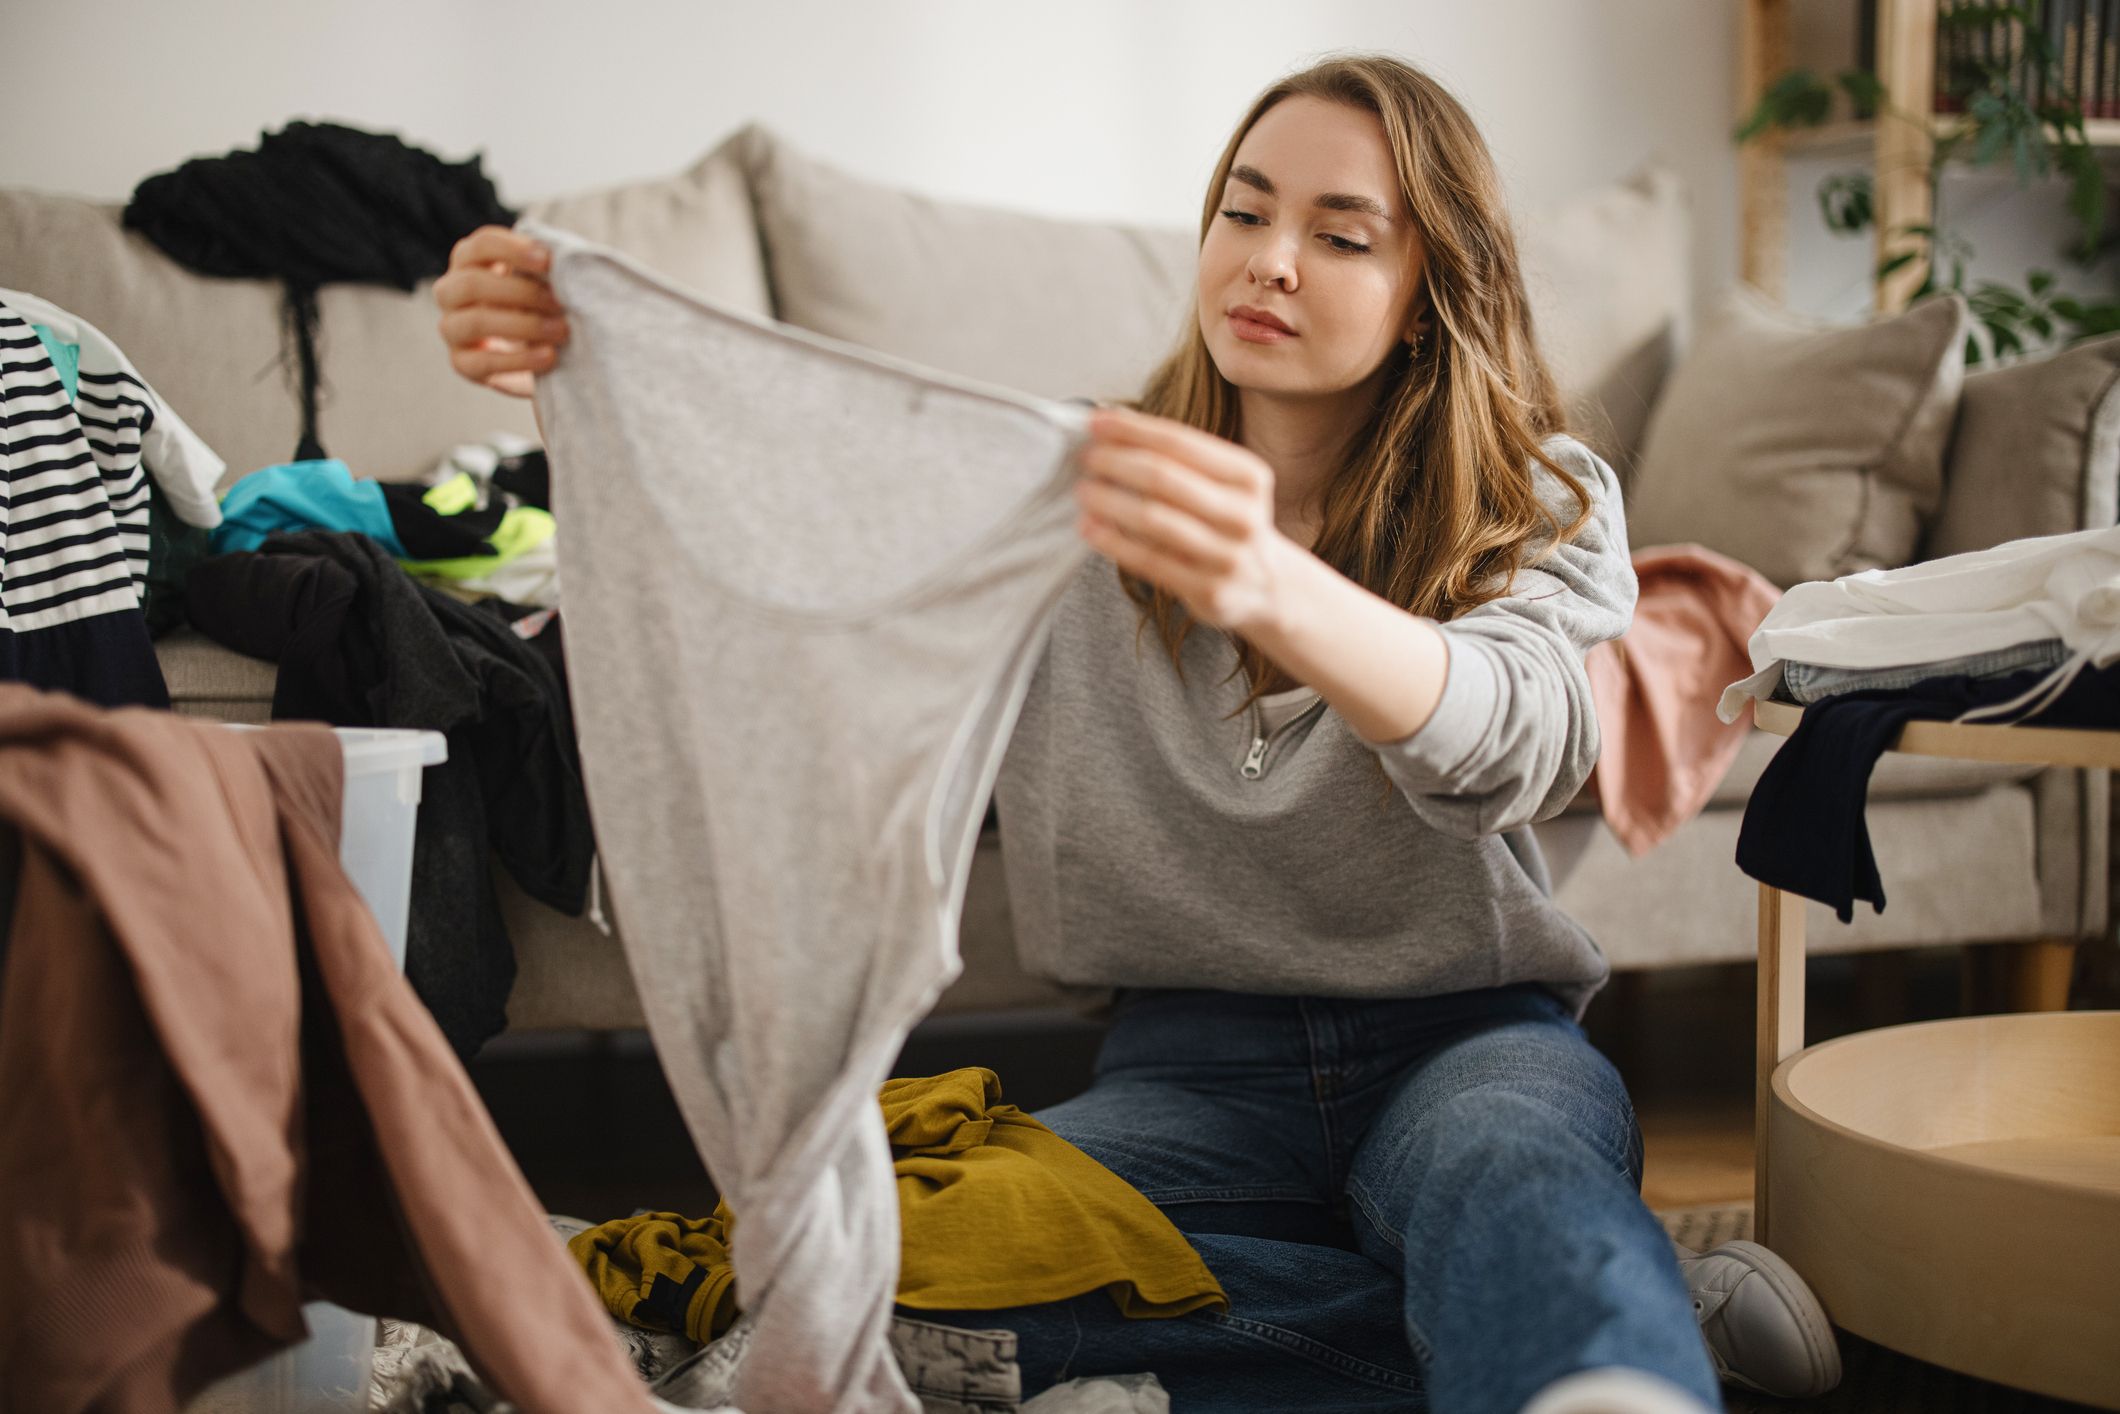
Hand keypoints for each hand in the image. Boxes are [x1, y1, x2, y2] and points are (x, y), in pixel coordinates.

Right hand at [434, 225, 568, 397]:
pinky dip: (520, 360)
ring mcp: (452, 328)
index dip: (513, 249)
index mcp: (470, 261)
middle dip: (522, 292)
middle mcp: (451, 291)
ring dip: (524, 326)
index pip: (481, 245)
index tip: (548, 261)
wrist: (539, 354)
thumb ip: (546, 269)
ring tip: (561, 331)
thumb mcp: (543, 282)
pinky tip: (549, 356)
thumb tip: (565, 263)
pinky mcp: (462, 363)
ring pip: (475, 321)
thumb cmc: (542, 304)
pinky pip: (482, 362)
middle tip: (561, 304)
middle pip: (472, 283)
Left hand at [1073, 406, 1302, 634]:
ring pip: (1153, 519)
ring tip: (1082, 490)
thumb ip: (1180, 459)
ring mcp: (1227, 555)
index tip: (1096, 422)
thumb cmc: (1229, 524)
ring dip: (1109, 500)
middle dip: (1116, 462)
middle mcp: (1242, 513)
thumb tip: (1114, 425)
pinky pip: (1149, 560)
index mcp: (1248, 476)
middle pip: (1163, 478)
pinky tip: (1089, 528)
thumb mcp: (1224, 485)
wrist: (1269, 587)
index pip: (1180, 442)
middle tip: (1086, 458)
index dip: (1132, 430)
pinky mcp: (1209, 590)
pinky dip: (1113, 541)